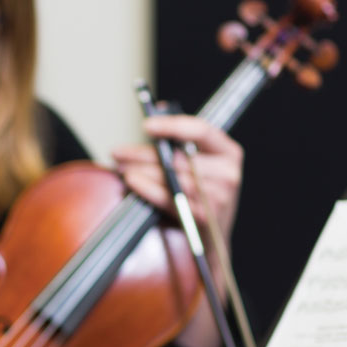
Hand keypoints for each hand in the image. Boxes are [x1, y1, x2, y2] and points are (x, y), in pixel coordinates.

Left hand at [112, 114, 242, 241]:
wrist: (211, 239)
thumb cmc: (200, 194)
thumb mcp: (197, 162)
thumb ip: (180, 137)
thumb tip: (159, 108)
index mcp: (228, 152)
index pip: (201, 130)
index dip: (172, 125)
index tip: (146, 125)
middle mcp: (228, 172)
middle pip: (179, 158)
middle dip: (143, 154)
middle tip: (118, 151)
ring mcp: (219, 196)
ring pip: (172, 178)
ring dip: (141, 171)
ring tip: (120, 167)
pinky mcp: (205, 217)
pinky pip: (170, 198)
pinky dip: (148, 189)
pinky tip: (132, 182)